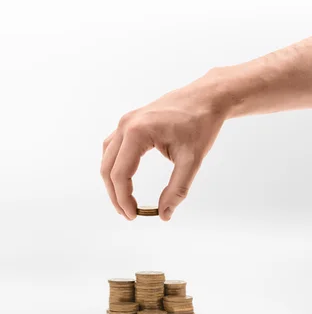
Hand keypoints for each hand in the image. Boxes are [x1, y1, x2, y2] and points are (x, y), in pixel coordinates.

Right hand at [101, 73, 226, 220]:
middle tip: (128, 214)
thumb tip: (164, 214)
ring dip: (112, 181)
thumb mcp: (191, 160)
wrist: (205, 97)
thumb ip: (177, 189)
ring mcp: (124, 122)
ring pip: (107, 158)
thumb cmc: (200, 125)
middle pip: (108, 168)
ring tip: (125, 200)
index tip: (134, 216)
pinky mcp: (128, 123)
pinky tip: (125, 179)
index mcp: (137, 133)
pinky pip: (112, 148)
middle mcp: (125, 126)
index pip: (120, 174)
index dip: (123, 199)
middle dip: (115, 194)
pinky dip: (115, 166)